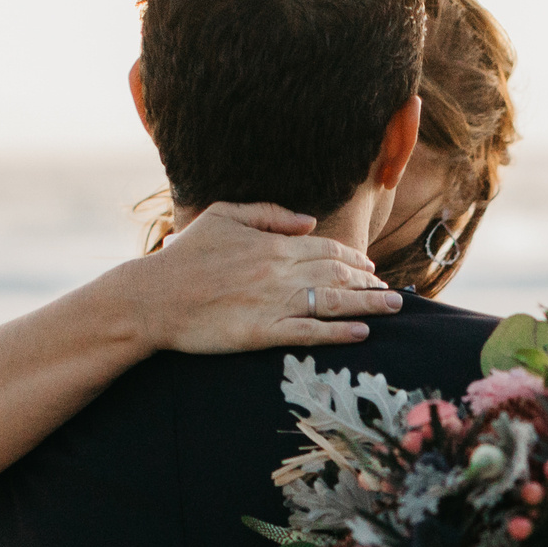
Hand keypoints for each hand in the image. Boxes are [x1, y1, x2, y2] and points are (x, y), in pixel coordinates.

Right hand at [135, 203, 404, 353]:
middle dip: (370, 283)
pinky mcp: (264, 333)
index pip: (327, 249)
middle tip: (392, 292)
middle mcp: (279, 271)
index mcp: (272, 244)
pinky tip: (363, 333)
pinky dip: (340, 333)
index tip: (371, 268)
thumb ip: (268, 213)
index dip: (355, 259)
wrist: (153, 297)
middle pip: (338, 274)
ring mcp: (273, 303)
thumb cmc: (185, 256)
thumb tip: (308, 220)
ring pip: (333, 302)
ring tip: (394, 308)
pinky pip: (311, 333)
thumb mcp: (222, 216)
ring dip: (368, 305)